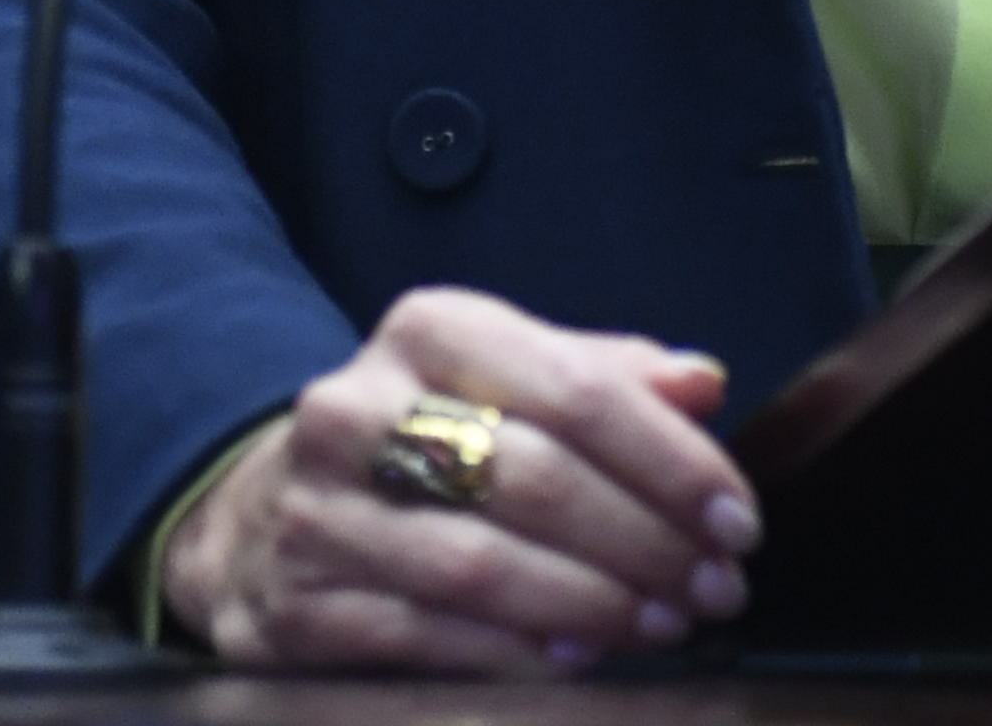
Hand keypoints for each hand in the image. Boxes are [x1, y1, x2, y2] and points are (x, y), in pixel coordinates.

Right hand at [159, 284, 763, 669]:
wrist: (256, 514)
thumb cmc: (419, 442)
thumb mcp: (508, 380)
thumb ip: (606, 377)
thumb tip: (702, 383)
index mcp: (431, 330)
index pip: (575, 388)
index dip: (670, 460)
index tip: (735, 517)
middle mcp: (360, 408)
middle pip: (535, 480)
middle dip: (645, 542)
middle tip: (713, 587)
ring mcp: (318, 508)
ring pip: (481, 566)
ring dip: (593, 605)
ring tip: (661, 625)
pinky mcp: (295, 603)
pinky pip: (424, 637)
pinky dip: (514, 655)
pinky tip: (578, 660)